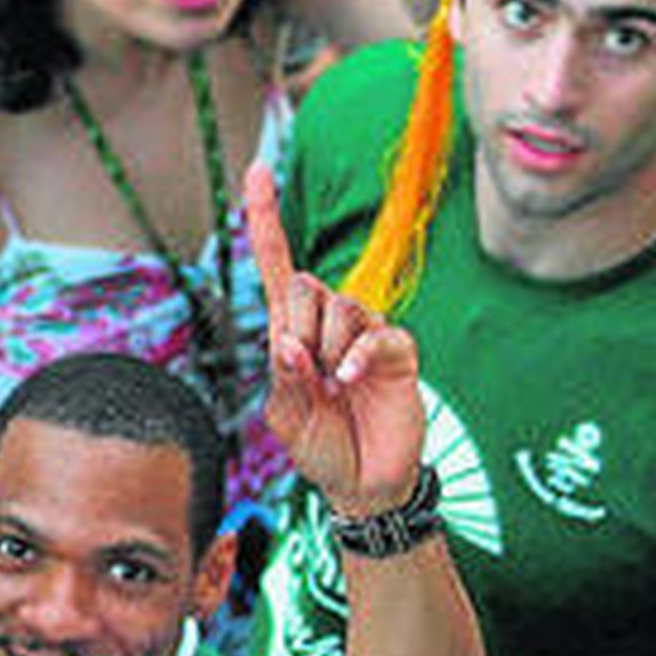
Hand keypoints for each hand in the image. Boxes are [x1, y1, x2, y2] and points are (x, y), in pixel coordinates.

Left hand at [247, 163, 423, 515]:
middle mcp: (327, 324)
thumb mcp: (287, 418)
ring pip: (337, 308)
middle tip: (309, 374)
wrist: (364, 483)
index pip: (278, 267)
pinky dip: (356, 358)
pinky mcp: (396, 350)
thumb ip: (283, 379)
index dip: (266, 221)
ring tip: (335, 387)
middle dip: (297, 329)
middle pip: (304, 286)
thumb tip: (287, 343)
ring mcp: (363, 333)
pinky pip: (375, 334)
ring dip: (327, 350)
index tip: (258, 172)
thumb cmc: (322, 446)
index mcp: (292, 332)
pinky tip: (350, 381)